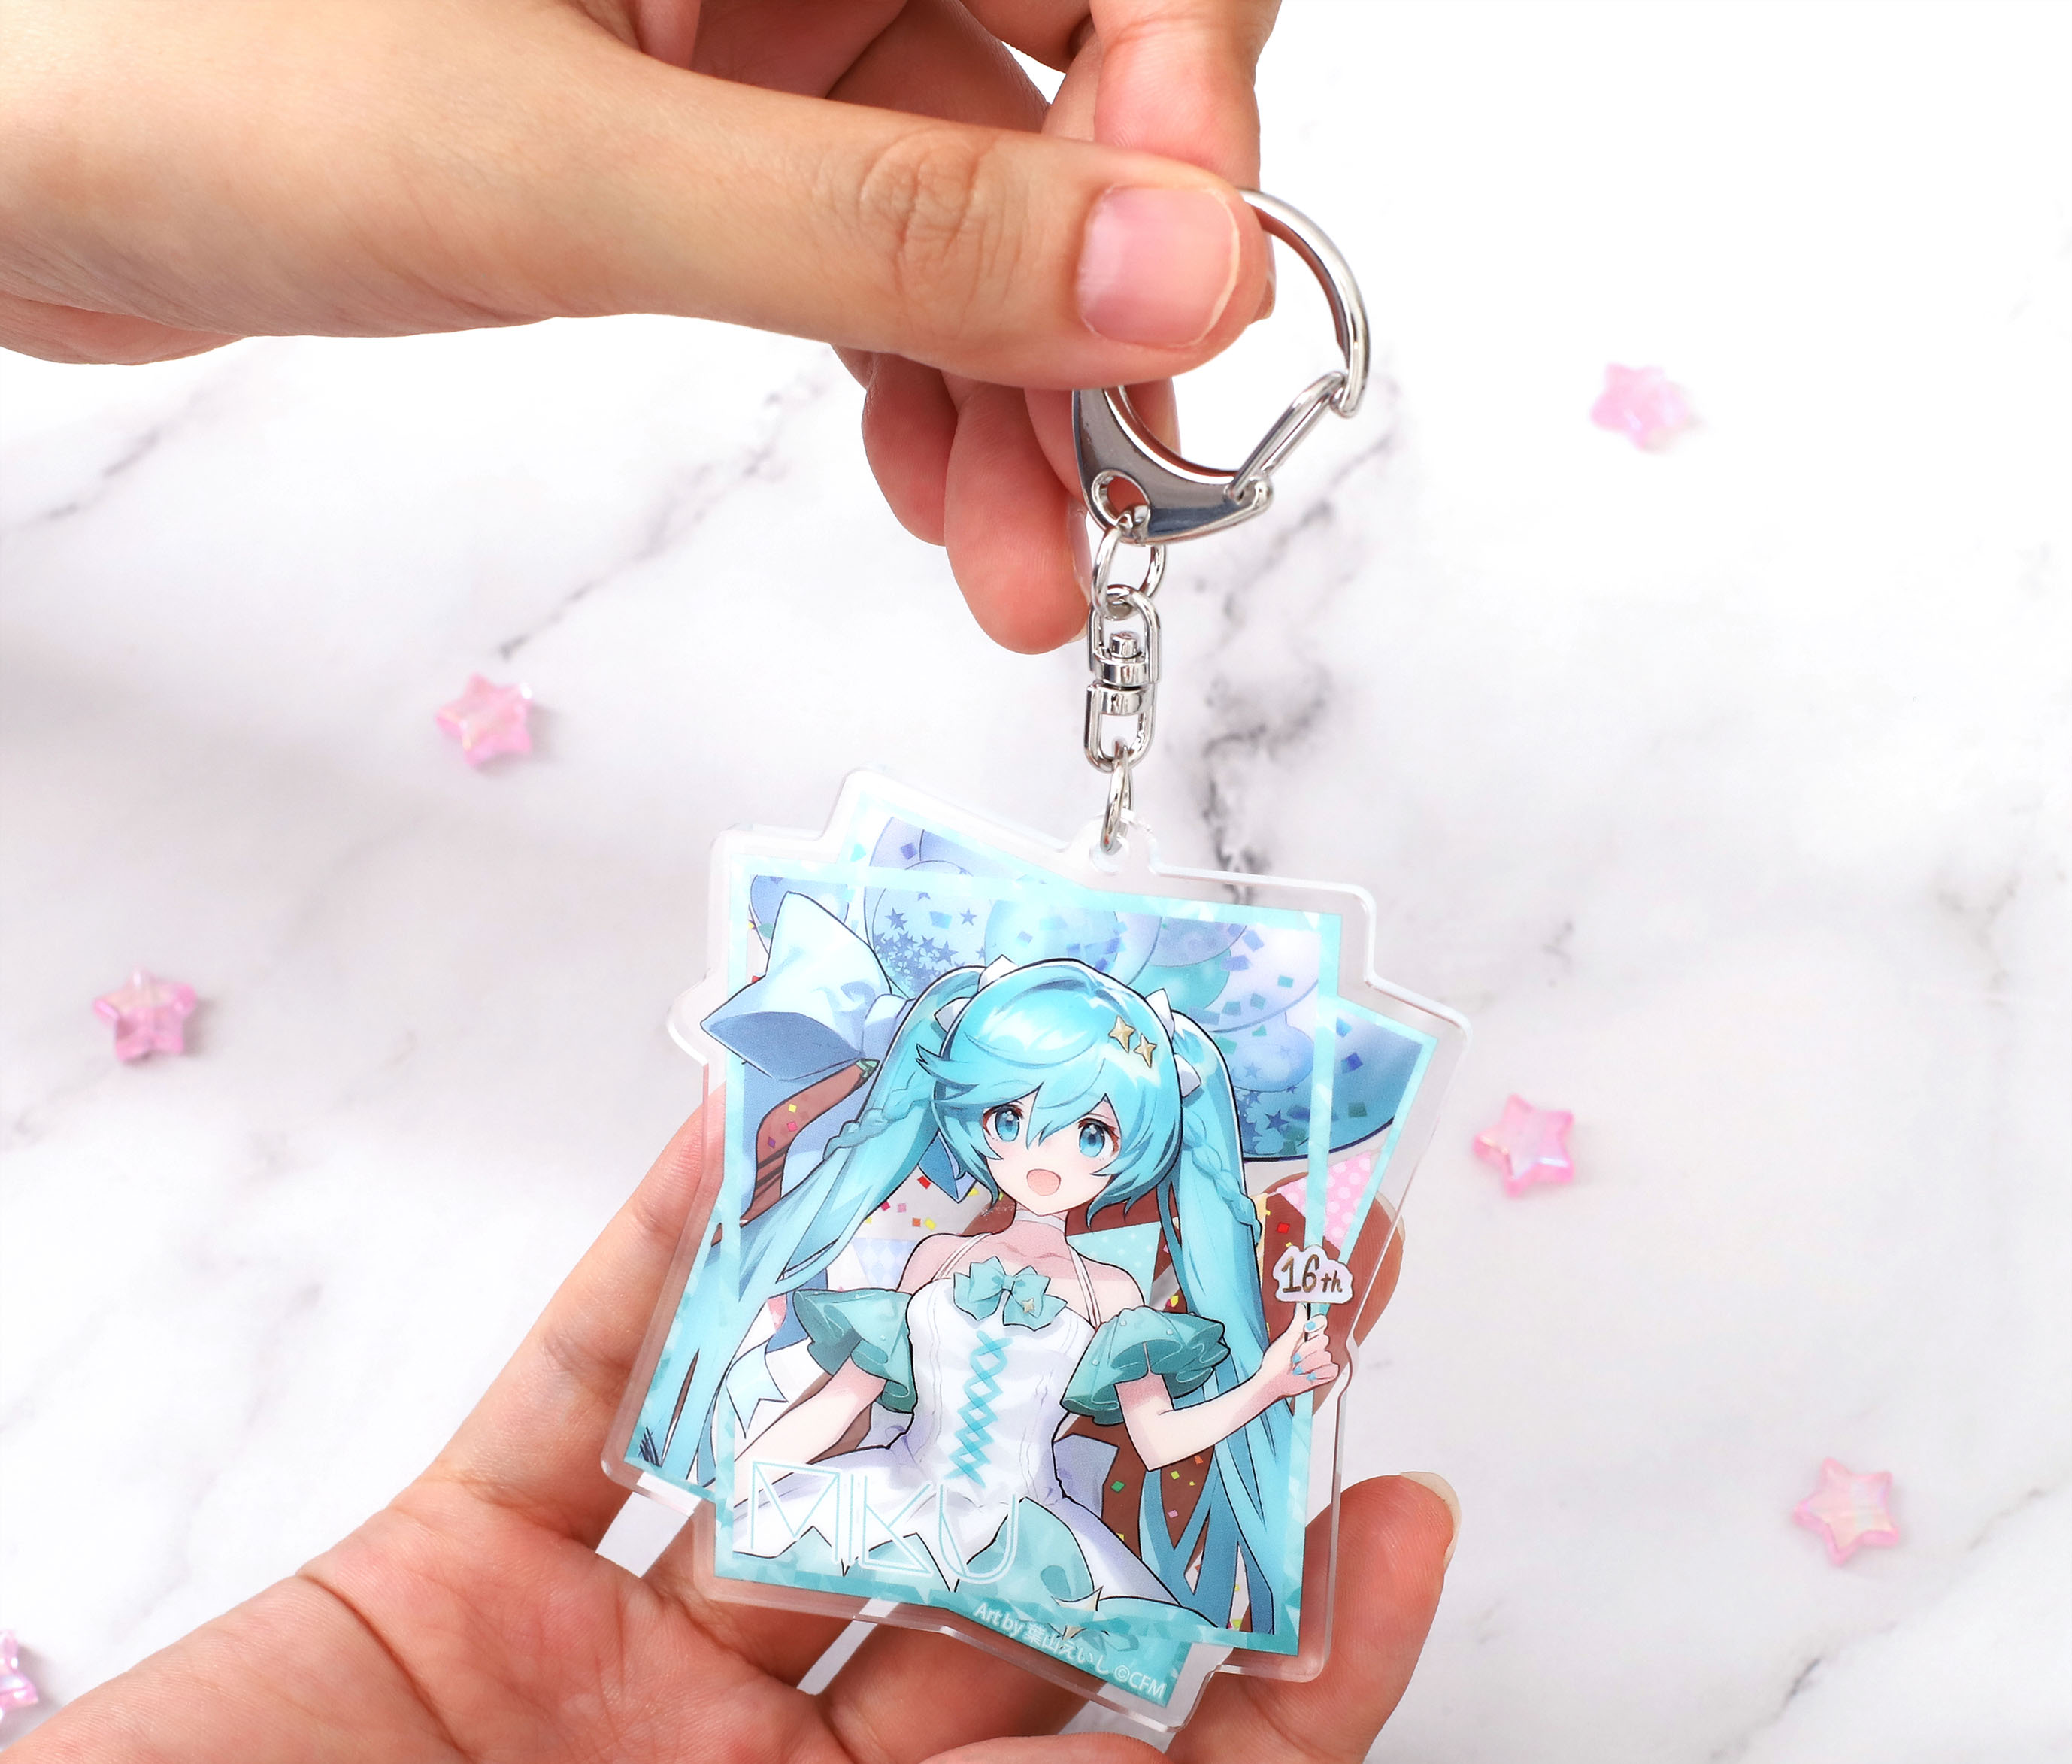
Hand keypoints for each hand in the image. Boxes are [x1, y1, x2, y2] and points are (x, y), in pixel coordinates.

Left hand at [0, 0, 1279, 650]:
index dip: (1185, 121)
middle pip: (1071, 89)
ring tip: (1028, 568)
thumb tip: (1181, 276)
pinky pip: (870, 260)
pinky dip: (919, 388)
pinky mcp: (688, 126)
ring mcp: (742, 19)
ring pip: (975, 206)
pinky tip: (939, 497)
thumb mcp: (569, 166)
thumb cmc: (173, 63)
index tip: (1181, 308)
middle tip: (1118, 500)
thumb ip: (888, 227)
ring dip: (1023, 397)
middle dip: (1108, 311)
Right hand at [0, 1110, 1451, 1763]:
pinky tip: (751, 1145)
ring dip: (931, 1310)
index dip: (1300, 1686)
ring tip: (1053, 1158)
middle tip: (1285, 1272)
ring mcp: (626, 1667)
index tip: (1396, 1524)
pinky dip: (663, 1265)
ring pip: (828, 1452)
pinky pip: (594, 1386)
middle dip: (1153, 1433)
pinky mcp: (469, 1567)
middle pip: (1022, 1588)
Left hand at [1258, 1309, 1342, 1401]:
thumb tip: (1300, 1306)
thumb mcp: (1285, 1339)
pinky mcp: (1324, 1374)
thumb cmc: (1274, 1362)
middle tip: (1295, 1357)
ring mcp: (1320, 1361)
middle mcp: (1315, 1347)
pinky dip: (1319, 1374)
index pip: (1321, 1322)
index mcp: (1306, 1336)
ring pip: (1326, 1356)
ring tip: (1297, 1369)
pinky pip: (1332, 1369)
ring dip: (1308, 1365)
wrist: (1273, 1383)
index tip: (1308, 1328)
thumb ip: (1297, 1323)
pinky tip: (1309, 1376)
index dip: (1317, 1324)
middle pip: (1324, 1340)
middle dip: (1307, 1350)